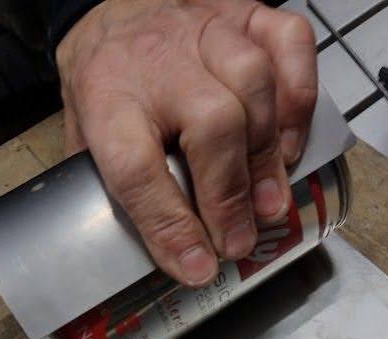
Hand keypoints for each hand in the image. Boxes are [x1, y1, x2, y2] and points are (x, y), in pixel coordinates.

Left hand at [56, 0, 316, 285]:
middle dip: (230, 195)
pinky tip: (290, 141)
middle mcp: (158, 58)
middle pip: (210, 124)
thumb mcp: (87, 136)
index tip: (196, 265)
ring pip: (254, 83)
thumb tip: (173, 251)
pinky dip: (300, 97)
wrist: (114, 8)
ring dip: (267, 153)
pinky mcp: (247, 12)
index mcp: (106, 96)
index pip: (136, 167)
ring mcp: (207, 29)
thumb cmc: (108, 81)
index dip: (170, 224)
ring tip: (270, 202)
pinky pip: (289, 44)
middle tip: (238, 241)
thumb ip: (119, 186)